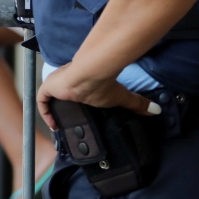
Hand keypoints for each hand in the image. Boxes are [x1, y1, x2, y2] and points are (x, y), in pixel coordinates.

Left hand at [37, 63, 161, 130]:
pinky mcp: (49, 87)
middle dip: (61, 107)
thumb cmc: (104, 84)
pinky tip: (53, 124)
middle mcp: (67, 81)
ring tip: (59, 125)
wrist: (90, 72)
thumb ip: (137, 103)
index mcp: (81, 81)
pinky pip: (41, 100)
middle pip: (60, 94)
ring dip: (52, 110)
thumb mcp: (120, 97)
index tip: (77, 116)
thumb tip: (157, 110)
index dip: (74, 102)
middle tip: (66, 123)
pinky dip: (44, 112)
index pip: (74, 91)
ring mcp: (56, 83)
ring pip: (50, 96)